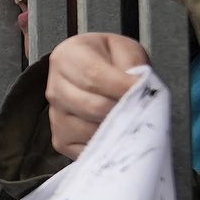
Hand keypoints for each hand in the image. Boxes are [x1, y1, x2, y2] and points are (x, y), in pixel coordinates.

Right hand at [46, 34, 148, 158]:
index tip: (144, 91)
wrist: (94, 71)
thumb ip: (132, 65)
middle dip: (123, 110)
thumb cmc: (109, 60)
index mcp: (67, 58)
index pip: (93, 76)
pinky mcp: (61, 140)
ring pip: (92, 130)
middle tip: (142, 107)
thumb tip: (139, 90)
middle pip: (93, 107)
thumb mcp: (125, 49)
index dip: (122, 87)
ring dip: (116, 128)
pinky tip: (115, 130)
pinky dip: (107, 144)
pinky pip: (88, 149)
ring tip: (129, 117)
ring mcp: (56, 117)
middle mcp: (55, 89)